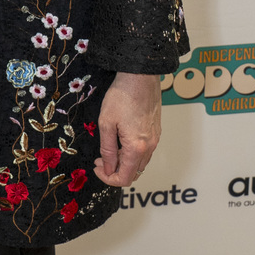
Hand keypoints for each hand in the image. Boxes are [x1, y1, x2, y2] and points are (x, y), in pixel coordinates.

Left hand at [93, 73, 161, 188]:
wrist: (140, 76)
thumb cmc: (121, 96)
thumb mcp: (106, 124)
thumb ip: (108, 150)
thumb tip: (107, 169)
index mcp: (137, 147)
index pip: (125, 178)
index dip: (108, 178)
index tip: (97, 167)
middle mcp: (150, 146)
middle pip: (134, 173)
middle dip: (115, 170)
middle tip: (100, 159)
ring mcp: (155, 139)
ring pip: (140, 163)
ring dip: (124, 162)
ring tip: (109, 149)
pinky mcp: (156, 131)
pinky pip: (145, 151)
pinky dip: (132, 153)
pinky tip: (121, 140)